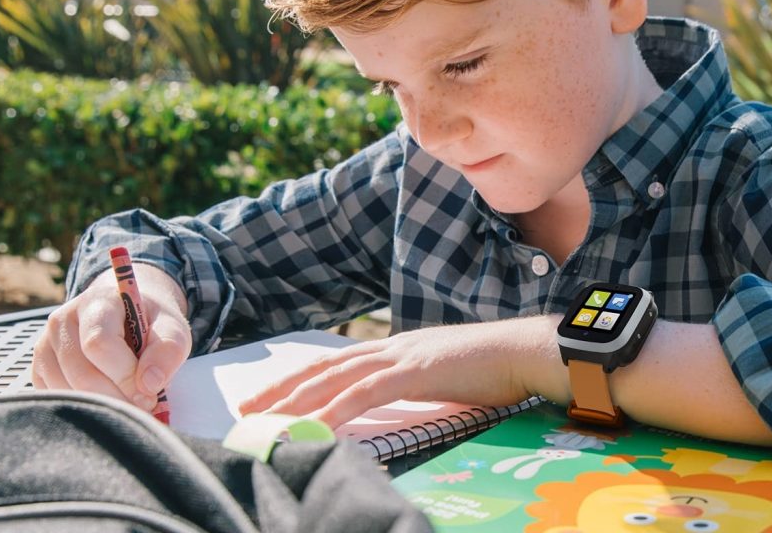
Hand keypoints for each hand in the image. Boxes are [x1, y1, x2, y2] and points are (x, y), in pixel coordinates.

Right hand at [32, 263, 190, 412]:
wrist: (128, 313)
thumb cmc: (150, 322)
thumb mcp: (172, 328)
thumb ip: (168, 350)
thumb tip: (149, 385)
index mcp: (97, 301)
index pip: (99, 343)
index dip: (124, 375)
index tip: (150, 394)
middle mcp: (63, 319)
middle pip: (81, 371)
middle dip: (116, 396)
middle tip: (143, 406)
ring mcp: (46, 343)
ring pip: (65, 388)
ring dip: (101, 404)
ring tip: (128, 401)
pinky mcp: (39, 366)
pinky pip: (55, 396)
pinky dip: (84, 406)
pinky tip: (107, 398)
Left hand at [238, 314, 569, 428]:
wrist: (525, 351)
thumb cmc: (492, 369)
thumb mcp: (443, 378)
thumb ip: (415, 387)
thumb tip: (393, 406)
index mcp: (397, 349)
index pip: (337, 364)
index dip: (301, 379)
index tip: (271, 396)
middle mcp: (391, 347)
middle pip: (324, 367)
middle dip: (282, 388)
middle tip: (246, 407)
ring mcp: (402, 356)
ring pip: (335, 378)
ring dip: (295, 399)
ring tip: (263, 417)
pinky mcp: (415, 371)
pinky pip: (365, 393)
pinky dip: (334, 408)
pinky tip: (312, 423)